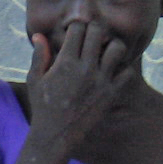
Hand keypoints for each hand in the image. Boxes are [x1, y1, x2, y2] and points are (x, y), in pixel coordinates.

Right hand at [24, 19, 131, 154]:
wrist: (56, 135)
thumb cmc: (42, 106)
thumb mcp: (35, 79)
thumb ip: (39, 55)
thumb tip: (39, 35)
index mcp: (65, 62)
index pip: (78, 27)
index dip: (77, 27)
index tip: (75, 35)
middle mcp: (85, 68)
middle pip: (98, 31)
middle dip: (95, 31)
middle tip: (92, 39)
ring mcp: (100, 80)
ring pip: (117, 48)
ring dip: (112, 46)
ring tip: (105, 53)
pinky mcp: (111, 94)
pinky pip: (127, 72)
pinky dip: (123, 68)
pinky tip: (113, 72)